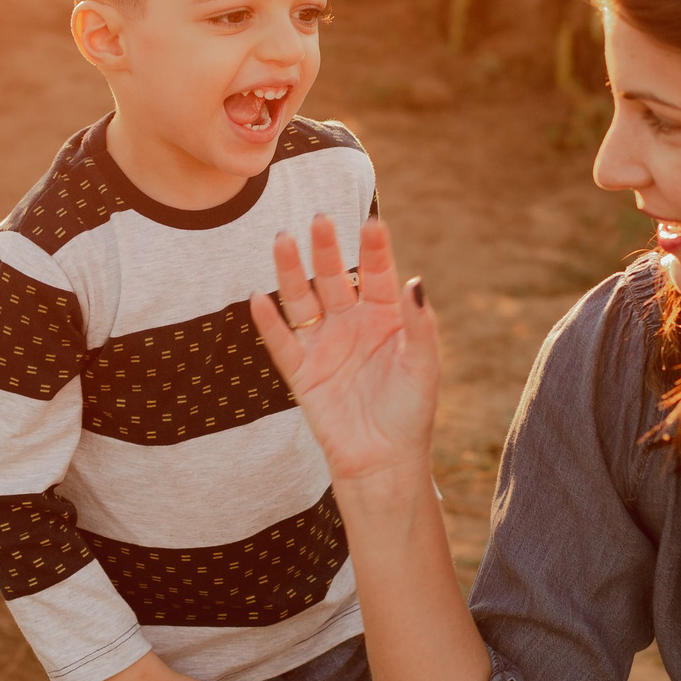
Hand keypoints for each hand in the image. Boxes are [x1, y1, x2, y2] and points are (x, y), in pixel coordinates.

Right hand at [248, 215, 438, 484]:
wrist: (384, 461)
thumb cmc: (410, 413)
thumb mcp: (424, 366)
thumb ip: (420, 325)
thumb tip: (417, 282)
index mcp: (385, 317)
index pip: (377, 273)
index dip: (374, 249)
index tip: (371, 222)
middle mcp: (351, 324)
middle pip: (333, 278)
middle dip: (326, 250)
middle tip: (319, 219)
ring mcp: (324, 346)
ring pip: (302, 301)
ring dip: (290, 273)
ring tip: (282, 241)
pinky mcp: (302, 373)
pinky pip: (282, 343)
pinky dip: (268, 323)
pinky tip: (257, 299)